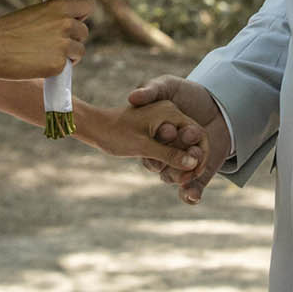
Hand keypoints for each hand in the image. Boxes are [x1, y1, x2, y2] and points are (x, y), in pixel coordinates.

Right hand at [0, 0, 93, 78]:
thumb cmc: (5, 31)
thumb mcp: (33, 14)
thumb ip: (53, 17)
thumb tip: (67, 25)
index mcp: (58, 6)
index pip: (88, 5)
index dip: (81, 14)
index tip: (72, 19)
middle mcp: (65, 23)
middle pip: (84, 31)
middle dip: (72, 38)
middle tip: (52, 43)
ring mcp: (63, 45)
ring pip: (79, 51)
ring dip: (68, 55)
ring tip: (45, 55)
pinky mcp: (58, 65)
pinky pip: (66, 68)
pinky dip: (56, 69)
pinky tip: (38, 65)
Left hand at [79, 99, 206, 172]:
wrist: (93, 126)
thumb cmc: (115, 134)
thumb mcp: (143, 146)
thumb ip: (169, 154)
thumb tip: (193, 163)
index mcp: (169, 111)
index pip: (197, 133)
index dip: (199, 155)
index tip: (195, 174)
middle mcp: (168, 113)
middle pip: (189, 139)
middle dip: (189, 160)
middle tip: (185, 181)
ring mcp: (161, 121)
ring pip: (179, 144)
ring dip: (179, 161)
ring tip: (178, 180)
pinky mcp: (154, 130)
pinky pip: (169, 145)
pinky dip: (169, 158)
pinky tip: (166, 171)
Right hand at [128, 75, 231, 204]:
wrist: (220, 105)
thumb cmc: (190, 93)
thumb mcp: (168, 85)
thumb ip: (151, 90)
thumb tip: (132, 96)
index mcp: (155, 135)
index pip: (150, 145)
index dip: (159, 141)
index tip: (168, 130)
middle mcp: (166, 151)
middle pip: (161, 164)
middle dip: (173, 157)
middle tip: (189, 138)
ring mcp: (182, 163)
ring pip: (174, 177)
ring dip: (183, 174)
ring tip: (197, 158)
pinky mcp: (199, 173)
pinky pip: (191, 189)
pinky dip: (191, 194)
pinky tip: (192, 195)